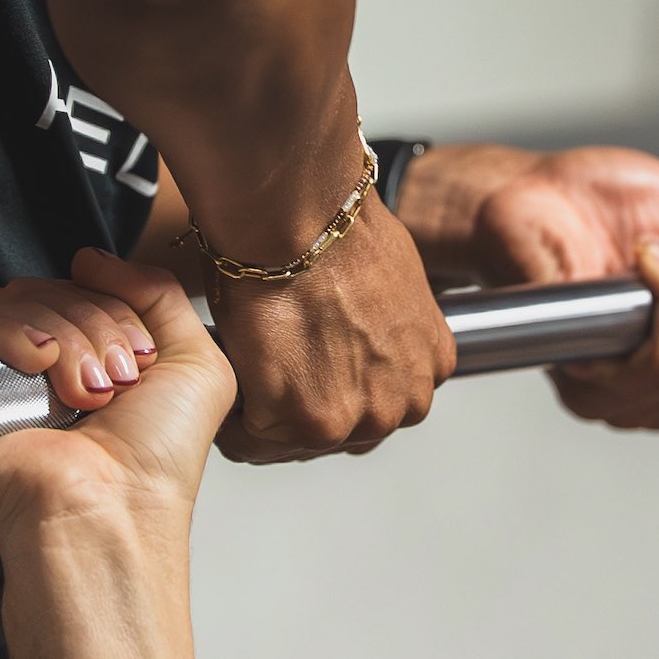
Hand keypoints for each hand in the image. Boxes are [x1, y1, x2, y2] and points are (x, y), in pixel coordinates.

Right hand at [0, 250, 231, 558]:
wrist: (114, 512)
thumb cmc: (154, 461)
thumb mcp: (195, 363)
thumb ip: (158, 293)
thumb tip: (90, 258)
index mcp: (77, 360)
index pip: (74, 288)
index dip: (112, 307)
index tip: (140, 360)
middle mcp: (26, 371)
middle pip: (37, 289)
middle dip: (89, 322)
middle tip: (115, 381)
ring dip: (56, 333)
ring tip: (81, 391)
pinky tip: (35, 364)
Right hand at [206, 196, 456, 462]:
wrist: (301, 218)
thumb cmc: (335, 231)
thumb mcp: (392, 281)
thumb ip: (384, 324)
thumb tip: (357, 324)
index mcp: (432, 364)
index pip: (379, 403)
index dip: (334, 386)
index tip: (306, 368)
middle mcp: (406, 400)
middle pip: (343, 429)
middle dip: (302, 405)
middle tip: (270, 367)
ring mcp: (360, 418)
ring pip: (297, 440)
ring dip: (266, 413)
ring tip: (247, 371)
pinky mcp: (309, 423)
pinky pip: (252, 440)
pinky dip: (232, 419)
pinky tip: (226, 381)